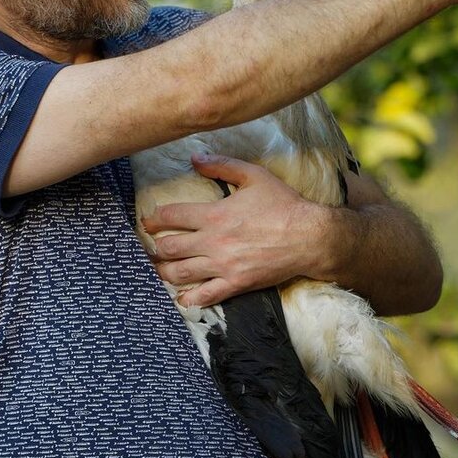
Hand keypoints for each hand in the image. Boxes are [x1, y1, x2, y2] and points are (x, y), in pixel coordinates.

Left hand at [140, 153, 325, 306]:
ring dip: (163, 271)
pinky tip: (181, 297)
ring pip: (179, 273)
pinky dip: (188, 298)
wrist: (310, 237)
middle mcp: (213, 241)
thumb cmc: (284, 204)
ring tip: (157, 269)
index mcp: (215, 214)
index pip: (171, 215)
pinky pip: (205, 296)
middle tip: (148, 247)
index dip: (154, 218)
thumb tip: (194, 158)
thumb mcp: (254, 176)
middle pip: (169, 247)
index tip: (148, 221)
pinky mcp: (236, 284)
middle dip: (154, 247)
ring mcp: (223, 265)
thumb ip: (222, 166)